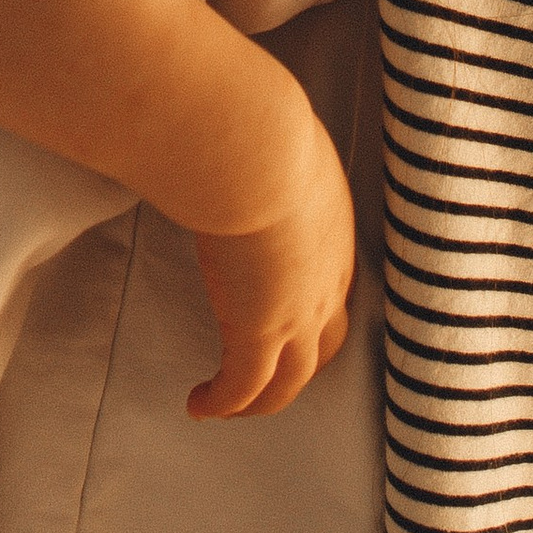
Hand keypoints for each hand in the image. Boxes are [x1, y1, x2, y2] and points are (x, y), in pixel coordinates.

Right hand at [186, 116, 355, 420]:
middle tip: (270, 379)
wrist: (254, 150)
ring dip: (260, 399)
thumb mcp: (272, 138)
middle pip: (325, 344)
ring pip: (288, 380)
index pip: (333, 287)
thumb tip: (228, 133)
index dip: (313, 309)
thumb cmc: (258, 126)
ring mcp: (296, 313)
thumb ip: (259, 151)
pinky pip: (241, 386)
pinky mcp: (257, 334)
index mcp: (334, 233)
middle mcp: (326, 281)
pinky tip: (199, 404)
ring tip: (228, 406)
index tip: (286, 317)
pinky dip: (222, 401)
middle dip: (298, 367)